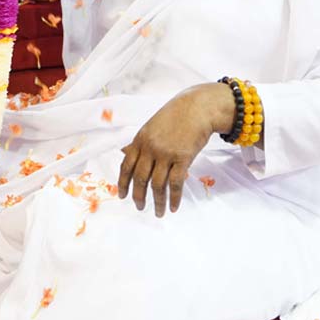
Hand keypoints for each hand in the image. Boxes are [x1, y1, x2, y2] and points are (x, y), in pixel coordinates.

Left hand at [118, 84, 233, 216]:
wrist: (197, 107)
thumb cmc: (175, 116)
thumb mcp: (151, 126)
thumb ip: (139, 142)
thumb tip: (124, 153)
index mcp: (140, 139)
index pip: (126, 165)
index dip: (123, 183)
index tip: (122, 196)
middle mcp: (150, 148)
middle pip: (140, 178)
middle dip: (138, 196)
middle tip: (139, 207)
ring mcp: (166, 153)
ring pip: (157, 184)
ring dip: (157, 202)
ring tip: (159, 212)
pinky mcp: (183, 158)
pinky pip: (176, 183)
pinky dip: (174, 198)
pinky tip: (174, 207)